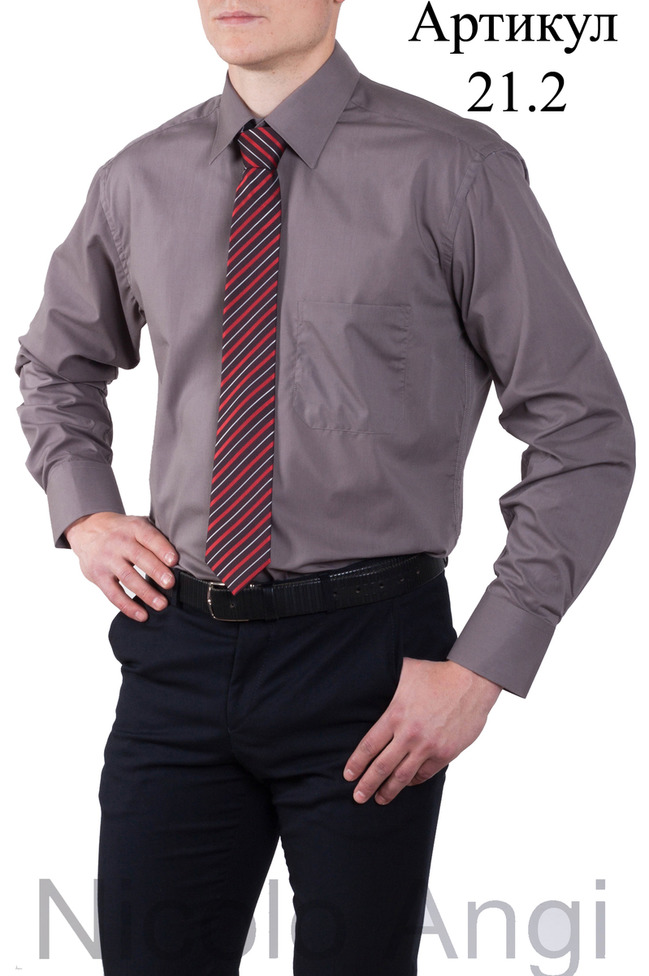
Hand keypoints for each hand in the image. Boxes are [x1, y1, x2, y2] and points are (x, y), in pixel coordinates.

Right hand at [65, 512, 178, 621]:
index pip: (149, 537)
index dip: (162, 549)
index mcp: (134, 527)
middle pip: (139, 557)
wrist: (88, 529)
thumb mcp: (138, 524)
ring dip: (145, 593)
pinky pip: (113, 593)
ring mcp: (108, 560)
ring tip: (161, 604)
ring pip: (128, 577)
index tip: (175, 561)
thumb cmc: (122, 530)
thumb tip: (186, 552)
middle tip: (170, 584)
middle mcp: (120, 542)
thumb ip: (157, 536)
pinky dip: (128, 606)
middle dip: (156, 571)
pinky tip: (142, 615)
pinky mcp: (99, 576)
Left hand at [344, 658, 500, 804]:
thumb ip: (388, 682)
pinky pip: (425, 774)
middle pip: (382, 766)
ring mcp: (428, 746)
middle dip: (367, 784)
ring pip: (403, 776)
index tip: (348, 775)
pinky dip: (413, 781)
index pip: (370, 746)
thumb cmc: (437, 675)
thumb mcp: (406, 672)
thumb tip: (370, 678)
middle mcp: (410, 734)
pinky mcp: (446, 753)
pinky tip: (406, 784)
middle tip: (358, 796)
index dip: (357, 763)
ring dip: (389, 790)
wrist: (471, 682)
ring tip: (380, 799)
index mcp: (396, 715)